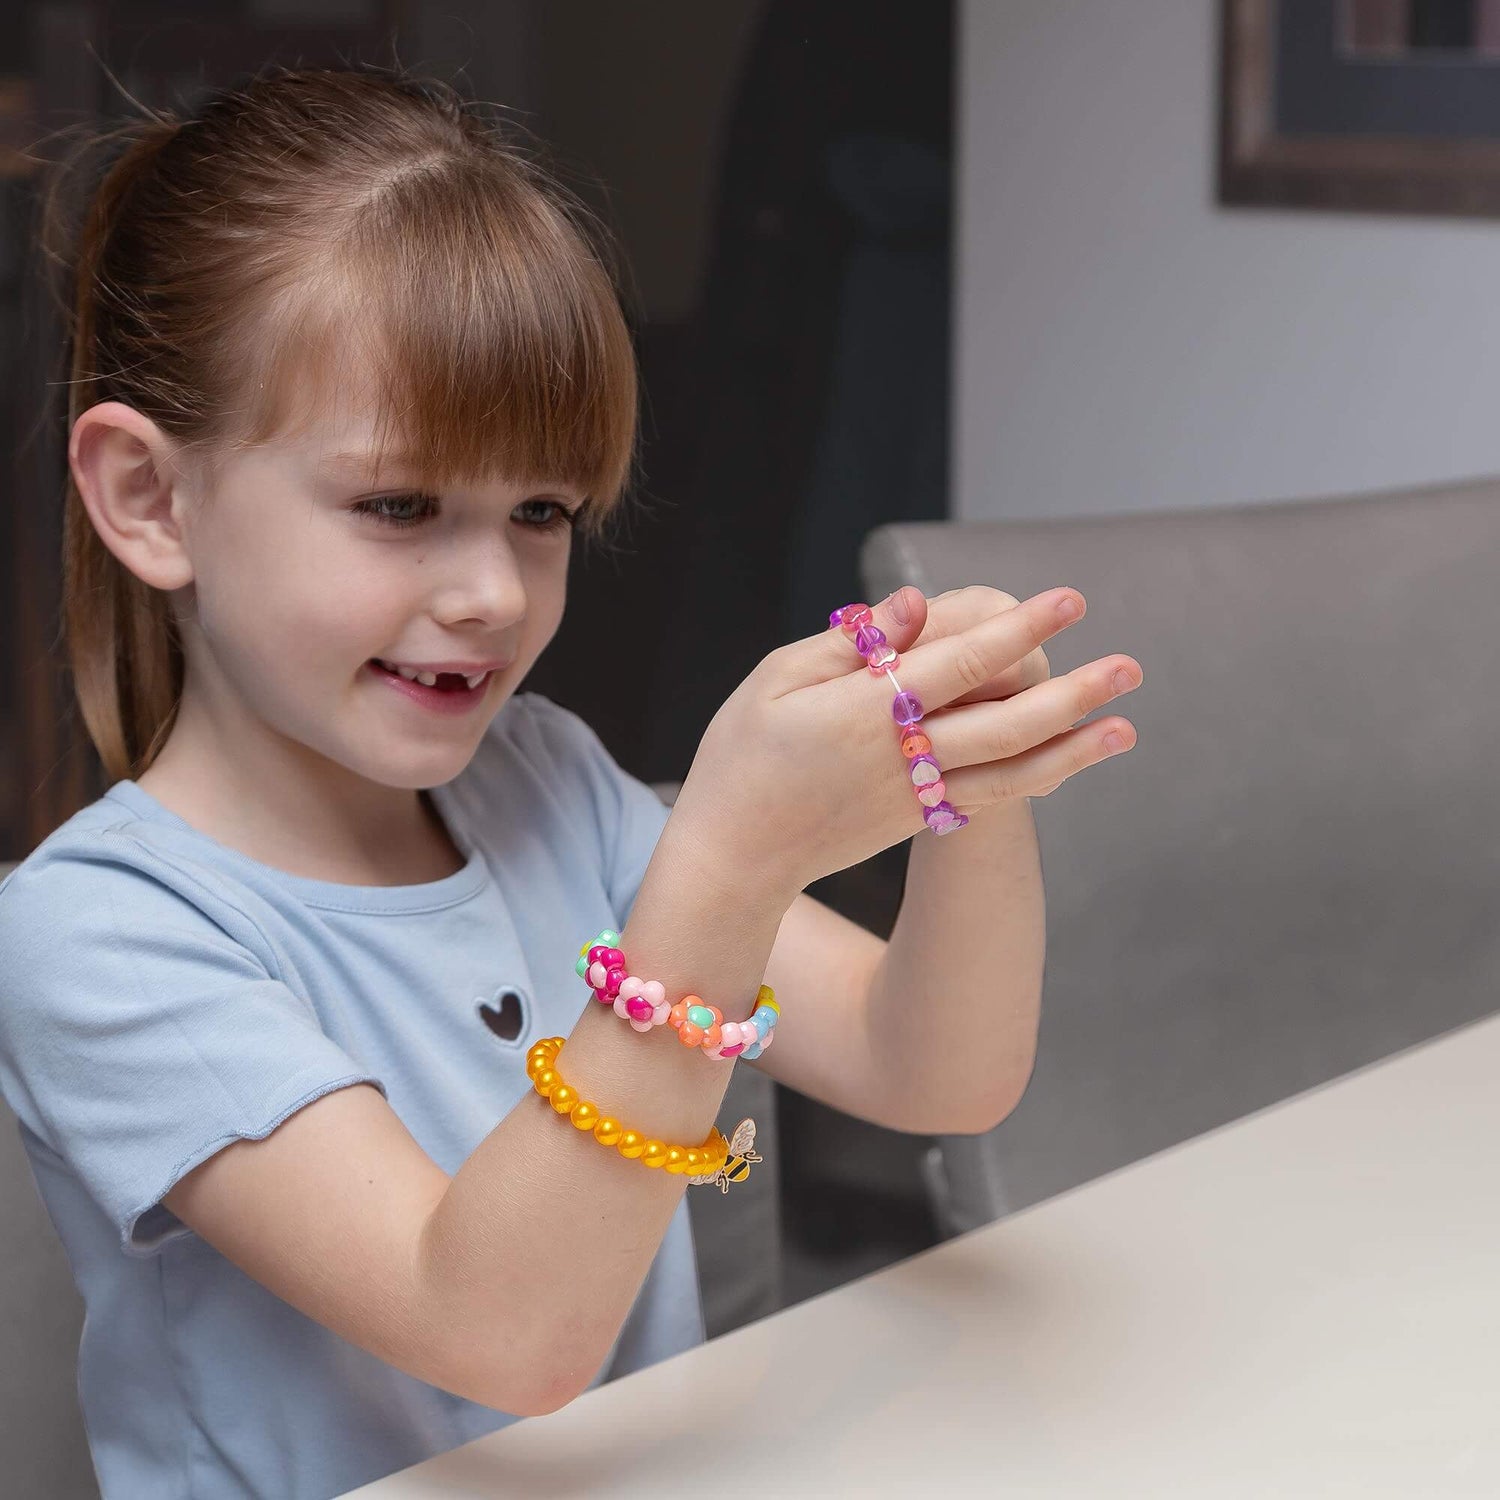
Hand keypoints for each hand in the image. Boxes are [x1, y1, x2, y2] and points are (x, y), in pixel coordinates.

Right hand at [668, 583, 1140, 896]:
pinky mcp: (916, 819)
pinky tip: (1070, 760)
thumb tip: (917, 603)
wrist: (735, 857)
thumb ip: (848, 642)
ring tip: (1126, 726)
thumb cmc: (741, 756)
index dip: (1018, 629)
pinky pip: (991, 797)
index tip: (1069, 601)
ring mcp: (914, 795)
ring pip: (1011, 770)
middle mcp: (901, 757)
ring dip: (1073, 747)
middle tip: (1130, 667)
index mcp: (864, 712)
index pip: (960, 662)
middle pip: (1005, 722)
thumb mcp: (775, 680)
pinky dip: (1036, 778)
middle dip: (1072, 693)